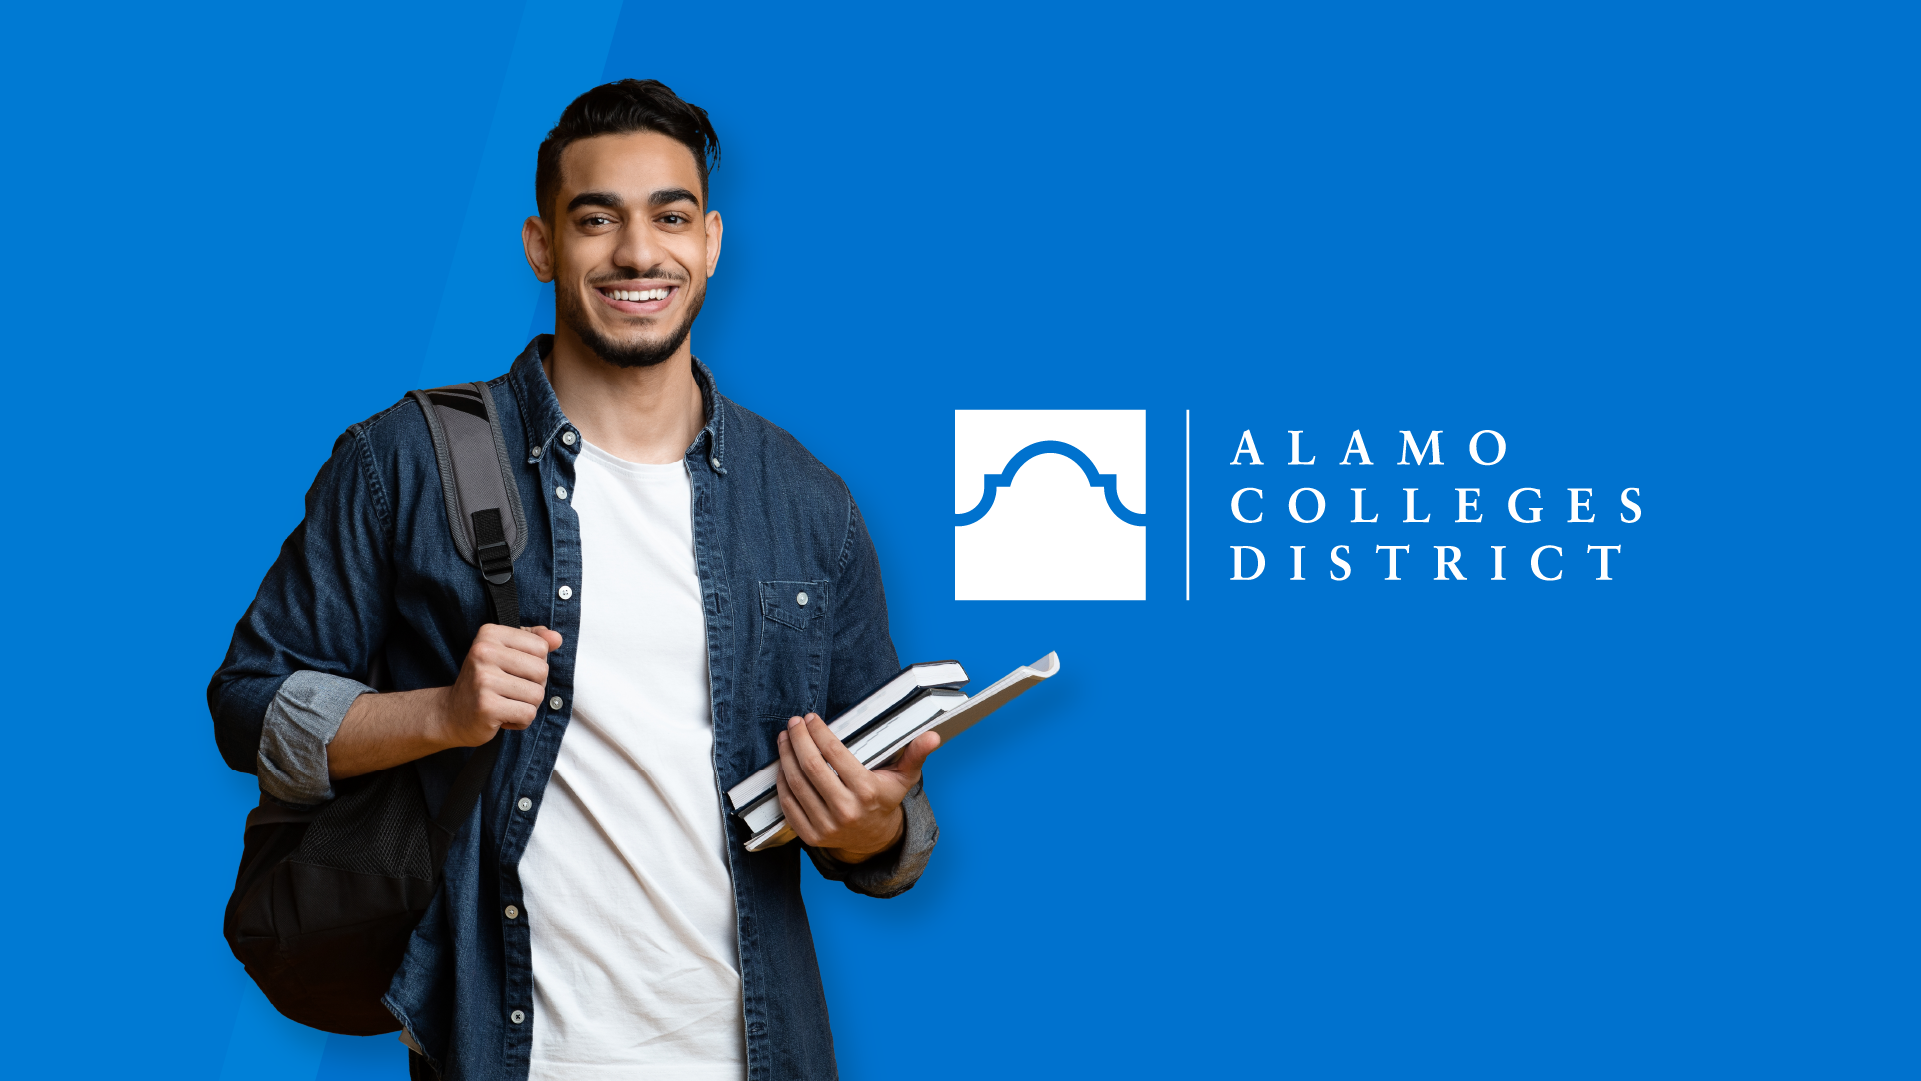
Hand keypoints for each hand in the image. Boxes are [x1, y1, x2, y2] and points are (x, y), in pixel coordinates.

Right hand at [440, 624, 563, 746]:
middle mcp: (483, 653)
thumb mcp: (505, 653)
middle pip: (542, 671)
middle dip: (534, 686)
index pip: (541, 647)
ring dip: (528, 705)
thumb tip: (557, 638)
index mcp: (489, 634)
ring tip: (506, 704)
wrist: (450, 714)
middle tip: (511, 691)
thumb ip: (533, 642)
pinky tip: (502, 717)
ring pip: (537, 694)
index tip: (513, 671)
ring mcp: (483, 680)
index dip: (535, 664)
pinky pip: (528, 714)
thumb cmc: (484, 682)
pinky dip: (521, 721)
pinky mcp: (486, 706)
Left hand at [775, 713, 940, 863]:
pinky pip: (789, 805)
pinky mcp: (811, 836)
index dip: (819, 732)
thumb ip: (916, 754)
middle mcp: (845, 810)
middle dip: (798, 740)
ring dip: (786, 757)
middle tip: (793, 723)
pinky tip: (783, 764)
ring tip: (785, 738)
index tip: (810, 718)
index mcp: (867, 792)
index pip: (835, 754)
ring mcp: (826, 825)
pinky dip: (782, 782)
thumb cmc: (885, 799)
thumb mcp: (903, 777)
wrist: (874, 839)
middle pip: (811, 767)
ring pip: (796, 784)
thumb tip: (933, 737)